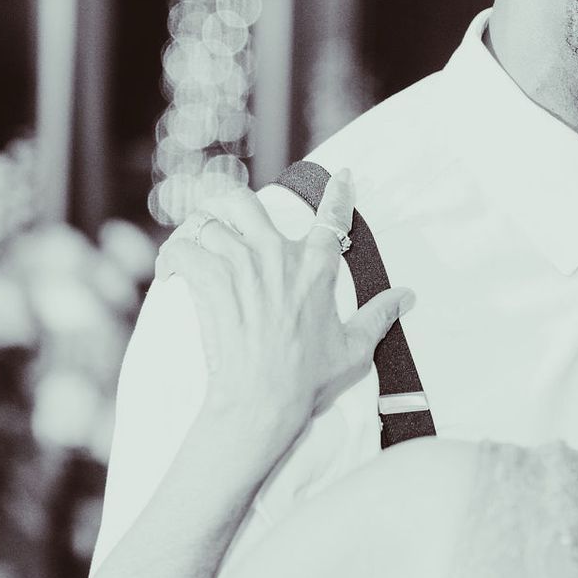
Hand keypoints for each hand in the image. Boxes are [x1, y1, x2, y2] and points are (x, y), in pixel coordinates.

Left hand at [154, 171, 411, 458]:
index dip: (339, 194)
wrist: (261, 400)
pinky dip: (172, 256)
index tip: (341, 176)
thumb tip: (407, 296)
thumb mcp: (354, 349)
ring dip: (193, 234)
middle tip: (220, 223)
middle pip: (243, 201)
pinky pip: (181, 249)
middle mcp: (277, 255)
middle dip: (226, 206)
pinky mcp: (210, 280)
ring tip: (188, 251)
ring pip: (206, 222)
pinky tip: (170, 270)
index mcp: (315, 267)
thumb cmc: (306, 379)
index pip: (333, 218)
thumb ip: (379, 316)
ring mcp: (241, 264)